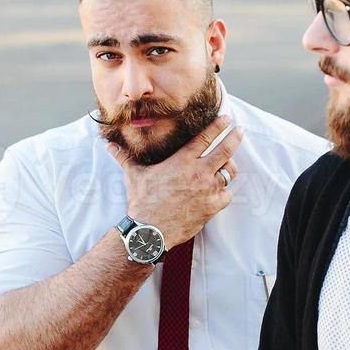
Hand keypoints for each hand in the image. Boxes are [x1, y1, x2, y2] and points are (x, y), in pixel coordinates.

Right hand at [105, 114, 243, 248]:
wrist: (150, 230)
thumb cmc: (143, 201)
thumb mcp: (134, 175)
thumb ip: (124, 158)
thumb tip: (109, 146)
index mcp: (182, 161)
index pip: (205, 138)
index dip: (218, 126)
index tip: (227, 119)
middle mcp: (198, 172)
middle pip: (225, 150)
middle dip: (235, 138)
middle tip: (240, 131)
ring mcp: (207, 190)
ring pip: (228, 173)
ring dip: (228, 169)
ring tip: (227, 166)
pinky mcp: (212, 207)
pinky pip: (227, 195)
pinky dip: (224, 193)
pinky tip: (219, 193)